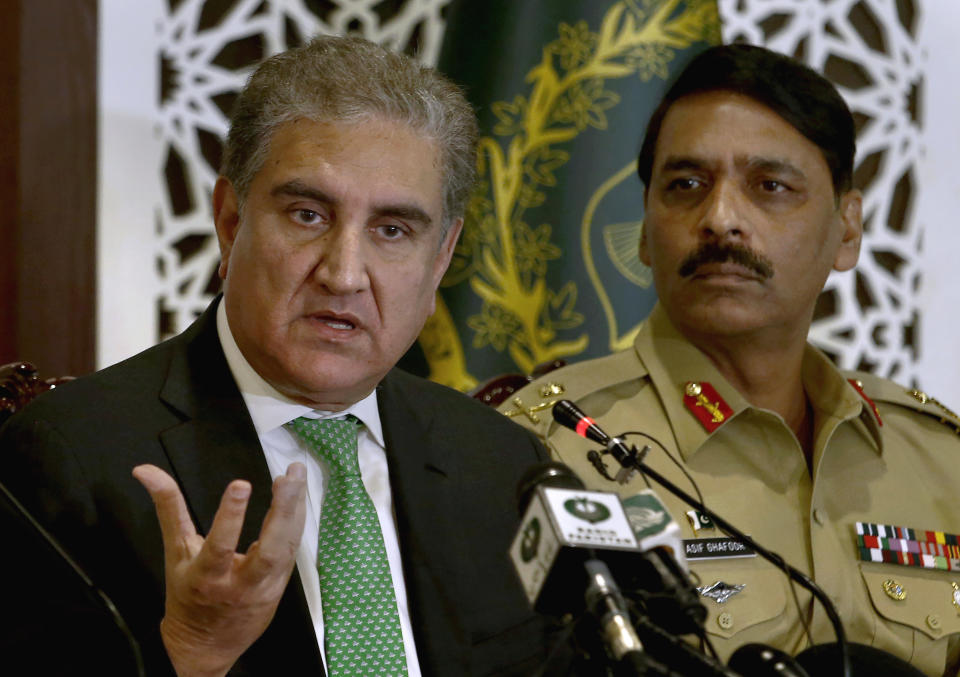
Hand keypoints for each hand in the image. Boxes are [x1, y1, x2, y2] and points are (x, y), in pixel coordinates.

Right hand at [133, 463, 306, 676]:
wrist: (207, 646)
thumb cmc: (187, 594)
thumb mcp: (175, 552)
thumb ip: (168, 508)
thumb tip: (144, 469)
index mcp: (207, 578)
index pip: (220, 548)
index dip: (229, 518)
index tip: (240, 484)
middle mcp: (240, 584)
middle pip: (270, 551)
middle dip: (282, 511)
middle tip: (289, 476)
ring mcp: (266, 586)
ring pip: (288, 548)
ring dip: (296, 509)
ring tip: (296, 473)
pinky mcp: (282, 584)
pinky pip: (293, 547)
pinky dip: (297, 519)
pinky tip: (298, 494)